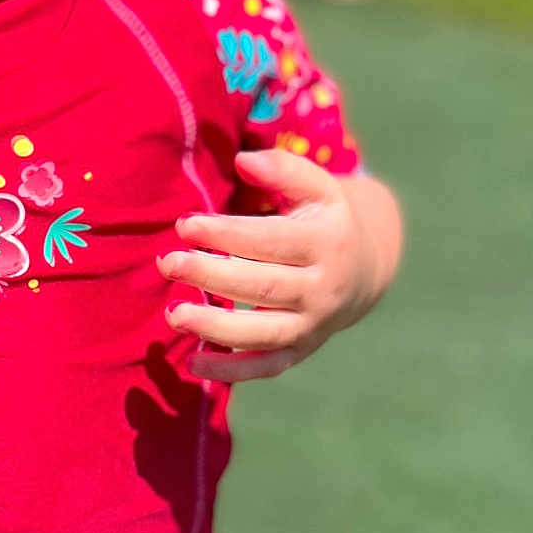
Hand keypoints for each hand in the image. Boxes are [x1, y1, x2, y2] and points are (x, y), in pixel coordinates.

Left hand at [156, 150, 383, 382]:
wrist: (364, 271)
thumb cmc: (325, 220)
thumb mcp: (318, 187)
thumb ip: (283, 169)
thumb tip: (243, 161)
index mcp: (328, 243)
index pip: (269, 240)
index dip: (225, 234)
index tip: (185, 225)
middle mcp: (323, 289)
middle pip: (262, 287)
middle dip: (211, 275)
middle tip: (168, 262)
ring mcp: (313, 325)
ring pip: (263, 333)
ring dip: (215, 327)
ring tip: (173, 314)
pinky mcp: (300, 350)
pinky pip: (265, 367)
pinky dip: (231, 371)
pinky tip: (194, 363)